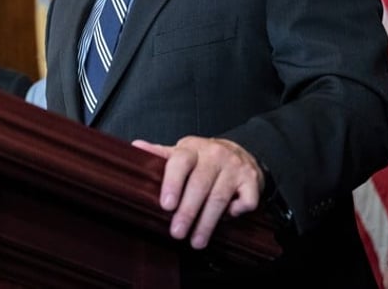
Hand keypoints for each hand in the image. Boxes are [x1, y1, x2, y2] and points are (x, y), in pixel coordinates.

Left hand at [132, 135, 263, 249]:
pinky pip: (245, 201)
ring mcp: (235, 167)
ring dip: (207, 223)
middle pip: (200, 185)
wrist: (240, 153)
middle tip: (177, 232)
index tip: (166, 206)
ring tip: (196, 241)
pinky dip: (236, 213)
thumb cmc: (205, 159)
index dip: (172, 183)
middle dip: (188, 212)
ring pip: (220, 198)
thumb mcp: (183, 153)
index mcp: (193, 149)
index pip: (181, 162)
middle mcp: (215, 155)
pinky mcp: (252, 181)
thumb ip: (161, 154)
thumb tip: (135, 147)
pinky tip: (227, 219)